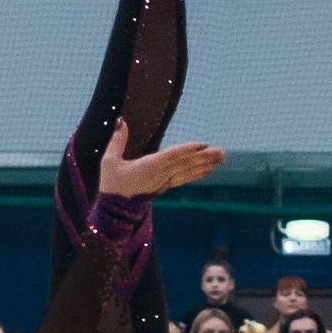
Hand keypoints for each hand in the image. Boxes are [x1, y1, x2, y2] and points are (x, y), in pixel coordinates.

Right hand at [97, 129, 223, 198]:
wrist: (114, 211)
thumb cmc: (111, 185)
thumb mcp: (109, 162)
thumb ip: (117, 141)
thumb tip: (122, 121)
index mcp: (148, 167)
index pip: (172, 156)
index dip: (188, 150)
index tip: (203, 145)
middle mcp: (160, 175)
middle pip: (185, 164)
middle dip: (204, 157)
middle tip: (222, 152)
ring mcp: (164, 182)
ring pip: (187, 171)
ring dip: (205, 164)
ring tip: (220, 158)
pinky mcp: (164, 186)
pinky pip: (183, 178)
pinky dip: (196, 174)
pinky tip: (207, 170)